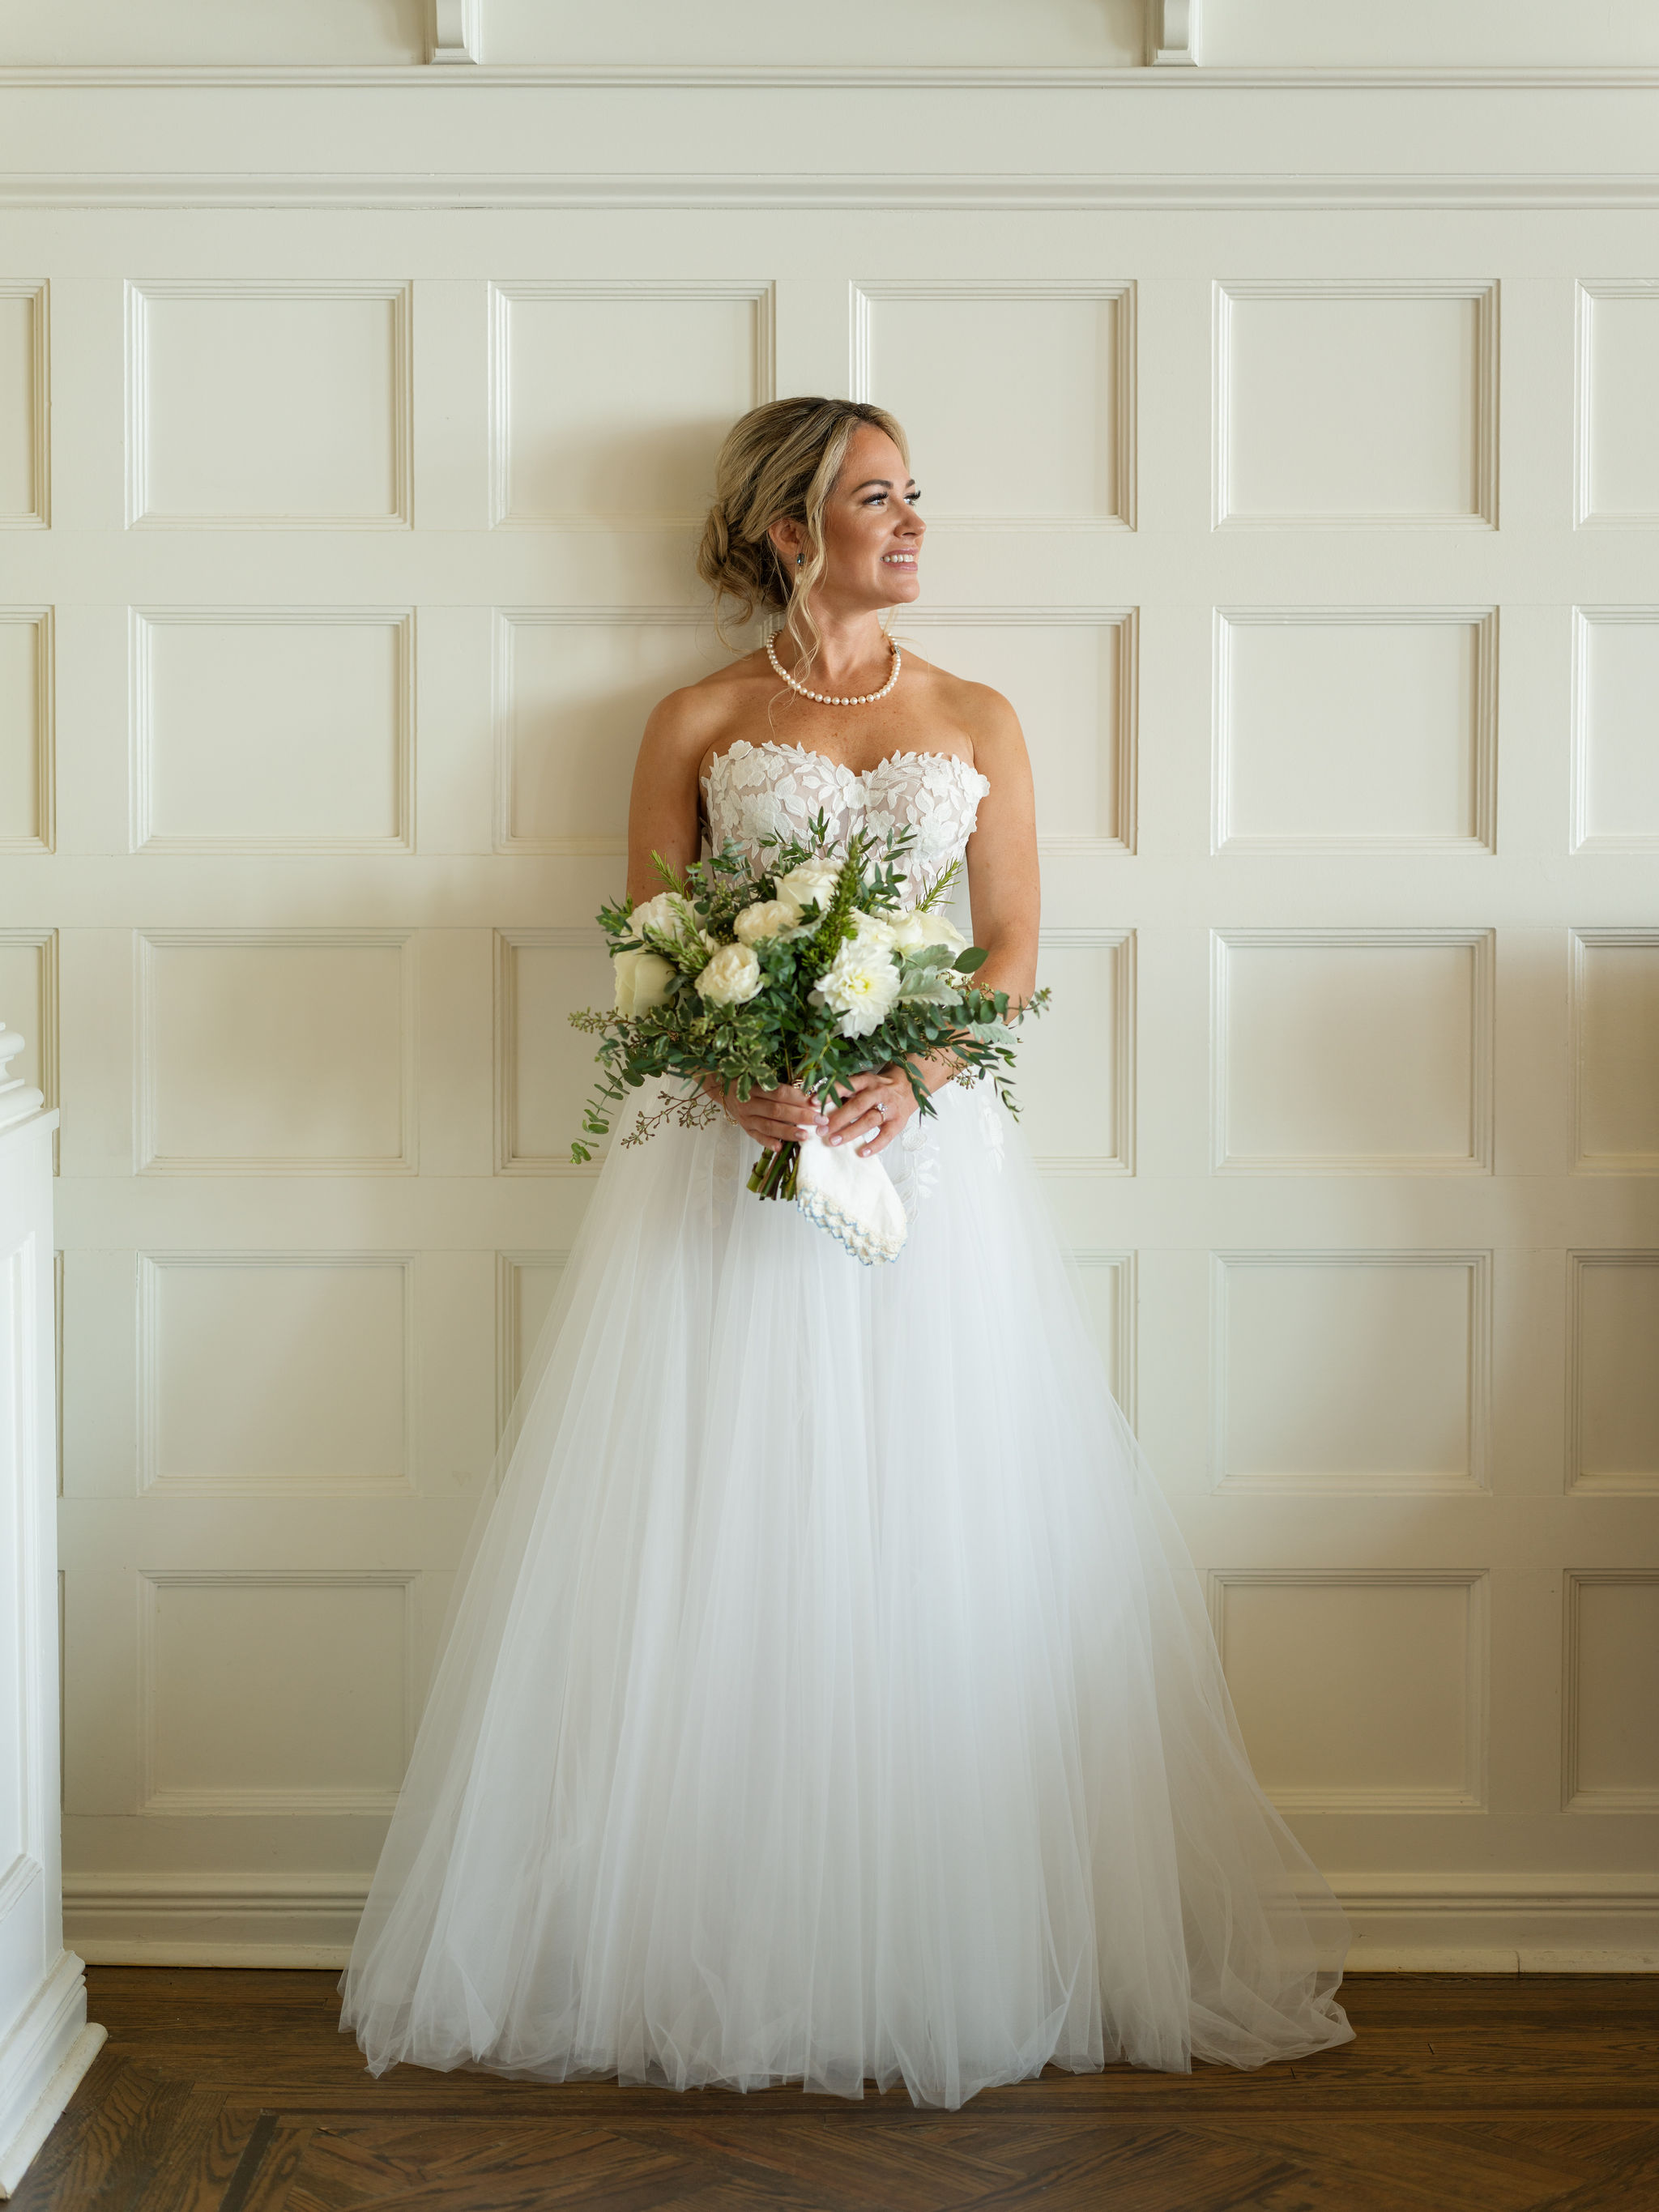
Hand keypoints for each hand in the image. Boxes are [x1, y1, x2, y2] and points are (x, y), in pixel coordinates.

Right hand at [702, 1073, 827, 1149]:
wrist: (725, 1090)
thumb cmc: (751, 1082)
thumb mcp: (762, 1079)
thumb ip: (783, 1087)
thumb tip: (812, 1094)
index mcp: (755, 1086)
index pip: (779, 1093)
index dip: (799, 1098)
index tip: (817, 1103)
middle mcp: (749, 1102)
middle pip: (777, 1110)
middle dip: (800, 1116)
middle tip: (819, 1121)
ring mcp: (746, 1118)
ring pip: (768, 1126)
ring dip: (788, 1131)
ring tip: (805, 1136)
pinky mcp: (745, 1129)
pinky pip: (757, 1137)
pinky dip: (768, 1143)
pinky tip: (780, 1147)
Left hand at [821, 1066, 914, 1159]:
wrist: (907, 1087)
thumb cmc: (877, 1088)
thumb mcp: (862, 1082)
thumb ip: (844, 1091)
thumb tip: (817, 1103)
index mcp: (866, 1080)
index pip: (846, 1085)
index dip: (830, 1094)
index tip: (813, 1103)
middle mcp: (878, 1092)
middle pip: (857, 1106)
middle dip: (838, 1119)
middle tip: (821, 1130)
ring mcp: (890, 1108)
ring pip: (869, 1120)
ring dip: (850, 1132)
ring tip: (833, 1141)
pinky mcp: (898, 1122)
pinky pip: (886, 1136)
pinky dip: (874, 1145)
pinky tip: (862, 1153)